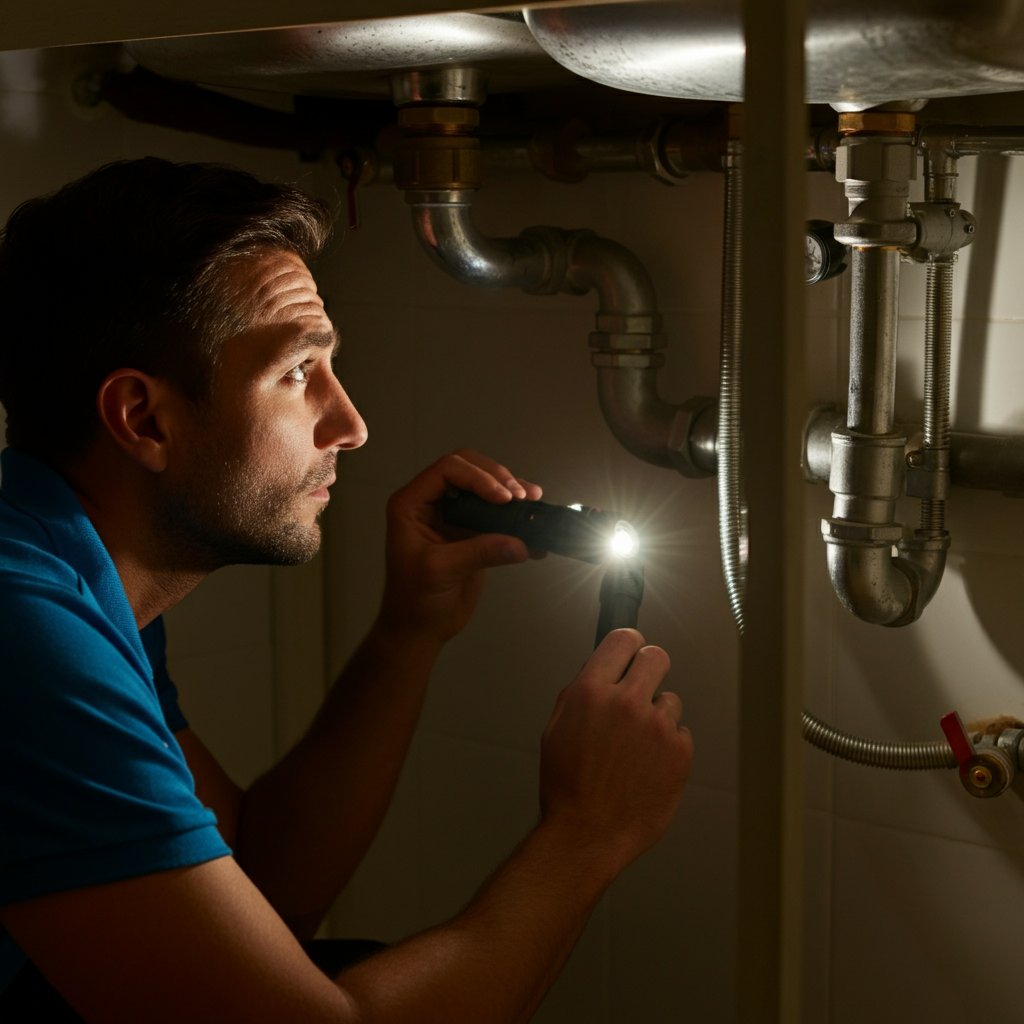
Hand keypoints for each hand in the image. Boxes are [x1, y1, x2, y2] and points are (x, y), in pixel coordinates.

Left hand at [377, 448, 542, 643]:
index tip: (503, 498)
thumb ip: (479, 552)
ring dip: (512, 493)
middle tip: (521, 497)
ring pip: (487, 488)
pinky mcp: (473, 533)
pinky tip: (536, 533)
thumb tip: (521, 543)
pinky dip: (517, 520)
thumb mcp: (441, 571)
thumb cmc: (414, 599)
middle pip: (469, 469)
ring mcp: (454, 516)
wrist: (419, 629)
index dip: (478, 477)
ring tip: (534, 503)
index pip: (447, 469)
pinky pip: (498, 516)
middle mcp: (432, 503)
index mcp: (412, 504)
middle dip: (498, 478)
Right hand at [538, 629, 692, 872]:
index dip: (629, 645)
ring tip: (636, 748)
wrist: (587, 833)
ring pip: (670, 701)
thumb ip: (582, 692)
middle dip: (649, 670)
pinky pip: (681, 732)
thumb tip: (602, 669)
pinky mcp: (679, 752)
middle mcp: (626, 703)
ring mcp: (657, 727)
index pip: (623, 639)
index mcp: (591, 691)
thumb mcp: (557, 727)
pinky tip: (647, 766)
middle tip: (641, 690)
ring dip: (657, 717)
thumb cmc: (567, 785)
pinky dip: (668, 746)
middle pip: (657, 657)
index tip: (631, 652)